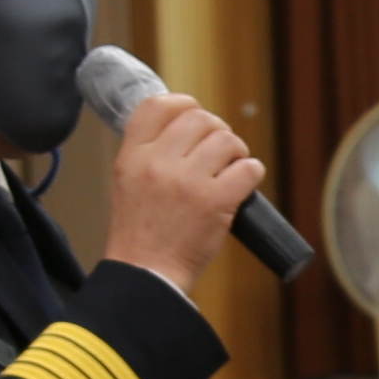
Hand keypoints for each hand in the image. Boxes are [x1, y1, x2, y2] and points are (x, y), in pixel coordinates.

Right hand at [109, 91, 261, 290]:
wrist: (146, 275)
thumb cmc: (141, 232)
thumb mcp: (127, 181)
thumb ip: (149, 152)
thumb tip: (185, 124)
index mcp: (132, 156)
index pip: (158, 105)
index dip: (183, 104)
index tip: (193, 115)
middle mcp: (158, 163)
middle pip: (200, 118)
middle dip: (217, 131)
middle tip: (218, 153)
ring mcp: (188, 181)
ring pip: (228, 140)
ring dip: (236, 152)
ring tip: (229, 170)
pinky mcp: (216, 202)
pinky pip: (249, 168)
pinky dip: (251, 174)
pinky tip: (241, 187)